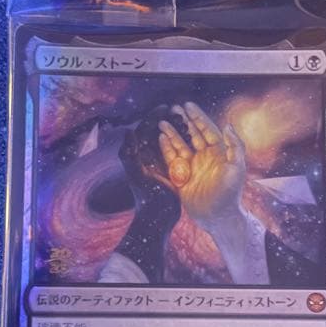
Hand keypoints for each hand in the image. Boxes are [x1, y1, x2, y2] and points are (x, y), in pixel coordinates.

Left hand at [118, 106, 181, 223]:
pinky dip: (187, 143)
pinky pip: (179, 151)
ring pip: (171, 140)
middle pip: (158, 131)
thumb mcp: (138, 174)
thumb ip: (130, 154)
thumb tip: (128, 131)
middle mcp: (148, 157)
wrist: (158, 219)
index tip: (166, 107)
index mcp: (138, 154)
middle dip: (169, 120)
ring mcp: (160, 163)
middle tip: (182, 112)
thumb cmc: (147, 198)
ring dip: (180, 129)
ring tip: (190, 122)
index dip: (154, 116)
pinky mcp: (171, 171)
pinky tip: (197, 139)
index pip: (145, 128)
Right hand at [157, 102, 246, 228]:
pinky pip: (172, 160)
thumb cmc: (231, 193)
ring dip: (172, 133)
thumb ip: (234, 146)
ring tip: (162, 122)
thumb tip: (228, 125)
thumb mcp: (237, 168)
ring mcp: (193, 166)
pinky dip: (166, 149)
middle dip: (183, 121)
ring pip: (181, 145)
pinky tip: (161, 139)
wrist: (217, 217)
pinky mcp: (183, 177)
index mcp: (219, 152)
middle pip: (192, 134)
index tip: (188, 105)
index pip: (207, 129)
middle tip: (173, 108)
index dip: (198, 117)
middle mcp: (205, 157)